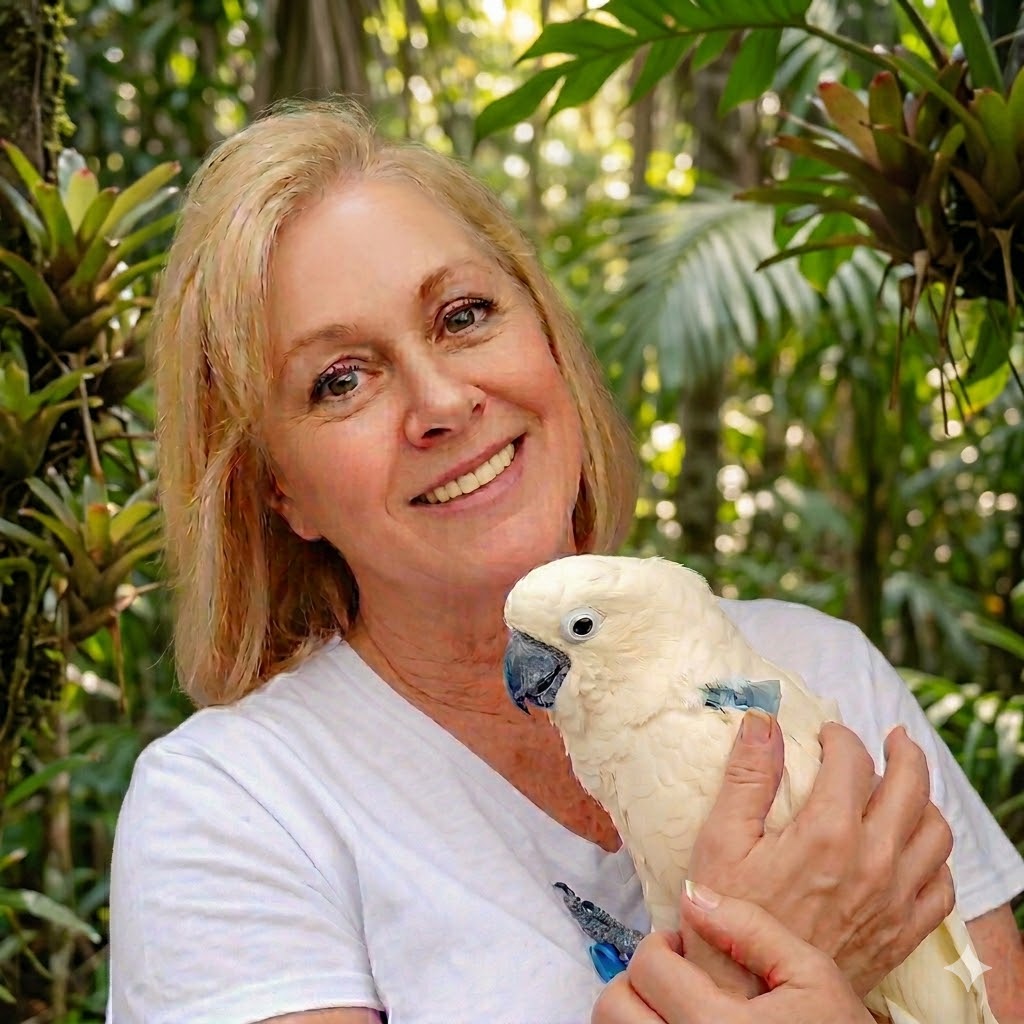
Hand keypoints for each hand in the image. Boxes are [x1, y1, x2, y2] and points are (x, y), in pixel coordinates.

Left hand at [592, 884, 873, 1022]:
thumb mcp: (812, 973)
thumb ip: (750, 928)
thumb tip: (692, 896)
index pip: (647, 966)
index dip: (661, 944)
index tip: (682, 946)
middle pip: (614, 1008)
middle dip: (637, 979)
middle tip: (672, 974)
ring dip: (635, 1010)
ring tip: (673, 1002)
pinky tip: (677, 1023)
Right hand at [686, 712, 954, 996]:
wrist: (750, 999)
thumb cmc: (729, 919)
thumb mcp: (720, 840)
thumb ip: (746, 777)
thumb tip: (762, 722)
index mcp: (827, 832)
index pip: (851, 760)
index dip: (840, 737)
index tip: (826, 735)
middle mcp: (872, 861)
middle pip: (911, 784)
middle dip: (903, 751)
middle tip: (890, 739)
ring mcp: (894, 899)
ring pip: (936, 831)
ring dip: (924, 800)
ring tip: (906, 787)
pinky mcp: (903, 932)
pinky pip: (943, 885)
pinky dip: (936, 857)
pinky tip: (914, 848)